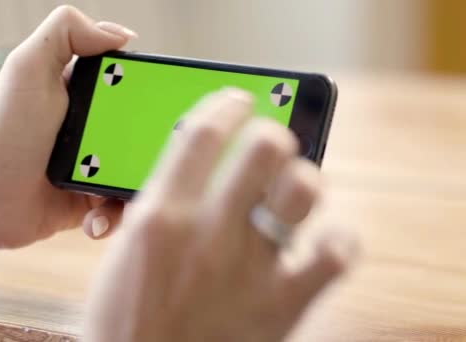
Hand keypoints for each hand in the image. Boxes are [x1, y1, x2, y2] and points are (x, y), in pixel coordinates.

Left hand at [0, 6, 137, 263]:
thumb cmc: (2, 130)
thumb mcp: (28, 66)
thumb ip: (67, 31)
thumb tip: (125, 35)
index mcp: (88, 95)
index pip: (139, 90)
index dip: (157, 97)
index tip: (172, 110)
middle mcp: (97, 129)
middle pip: (148, 136)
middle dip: (156, 153)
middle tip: (155, 164)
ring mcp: (96, 167)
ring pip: (140, 176)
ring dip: (137, 191)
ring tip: (121, 200)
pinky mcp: (92, 202)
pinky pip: (120, 209)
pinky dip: (114, 217)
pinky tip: (95, 220)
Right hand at [84, 89, 357, 341]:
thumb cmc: (125, 318)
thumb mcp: (126, 249)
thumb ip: (161, 204)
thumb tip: (196, 170)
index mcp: (161, 214)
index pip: (202, 132)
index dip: (226, 105)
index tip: (238, 101)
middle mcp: (208, 231)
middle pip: (265, 146)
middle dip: (272, 136)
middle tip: (271, 146)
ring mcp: (248, 266)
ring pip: (304, 188)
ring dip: (303, 181)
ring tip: (293, 191)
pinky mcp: (280, 304)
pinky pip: (335, 255)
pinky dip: (340, 241)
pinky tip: (327, 241)